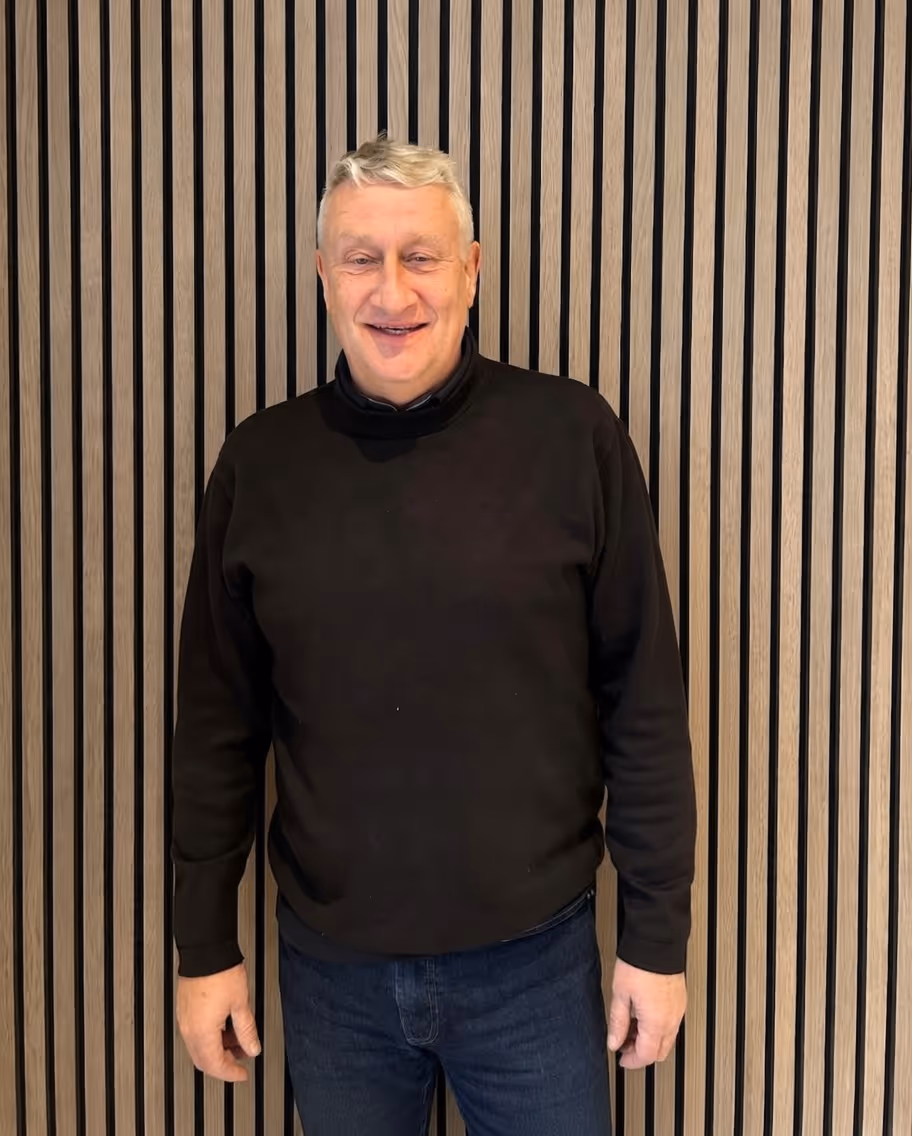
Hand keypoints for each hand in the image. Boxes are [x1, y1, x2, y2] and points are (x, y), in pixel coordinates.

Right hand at [177, 962, 260, 1081]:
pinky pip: (195, 1033)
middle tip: (241, 1058)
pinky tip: (226, 1027)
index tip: (243, 1074)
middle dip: (224, 1063)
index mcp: (202, 1032)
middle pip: (204, 1060)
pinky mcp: (185, 1010)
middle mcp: (189, 1029)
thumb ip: (247, 1030)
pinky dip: (210, 1037)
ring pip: (199, 1047)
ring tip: (238, 1039)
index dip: (231, 1073)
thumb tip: (252, 1048)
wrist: (205, 950)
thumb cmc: (220, 972)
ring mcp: (185, 1019)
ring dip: (218, 1049)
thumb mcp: (240, 1004)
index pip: (215, 1065)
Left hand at [607, 958, 685, 1068]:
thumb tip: (614, 1041)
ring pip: (667, 1039)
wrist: (658, 942)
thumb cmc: (640, 964)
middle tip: (623, 1045)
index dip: (632, 1062)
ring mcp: (678, 1010)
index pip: (646, 1055)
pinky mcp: (680, 1000)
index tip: (621, 1060)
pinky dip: (658, 1028)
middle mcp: (672, 1019)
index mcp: (657, 1022)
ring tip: (630, 1028)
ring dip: (649, 1041)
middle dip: (641, 1054)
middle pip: (660, 1052)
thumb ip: (617, 1022)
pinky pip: (672, 1024)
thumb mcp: (620, 994)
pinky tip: (643, 1017)